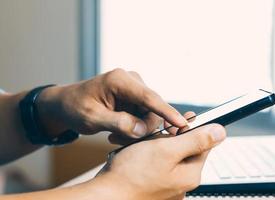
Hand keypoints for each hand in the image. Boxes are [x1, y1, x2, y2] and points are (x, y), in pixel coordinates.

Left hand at [36, 68, 186, 140]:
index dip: (167, 112)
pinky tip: (117, 131)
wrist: (65, 105)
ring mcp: (134, 90)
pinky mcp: (135, 98)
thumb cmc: (74, 107)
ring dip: (136, 130)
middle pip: (152, 109)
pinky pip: (143, 116)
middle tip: (120, 139)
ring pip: (149, 116)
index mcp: (120, 80)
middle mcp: (131, 81)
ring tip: (114, 136)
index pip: (149, 97)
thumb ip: (118, 123)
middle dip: (142, 128)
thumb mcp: (92, 118)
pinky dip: (133, 127)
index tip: (182, 124)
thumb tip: (142, 129)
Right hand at [94, 123, 225, 199]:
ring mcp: (167, 186)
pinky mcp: (154, 186)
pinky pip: (157, 165)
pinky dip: (149, 156)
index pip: (202, 144)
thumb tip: (220, 132)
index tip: (181, 119)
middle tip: (157, 132)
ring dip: (158, 144)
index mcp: (189, 174)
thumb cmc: (131, 175)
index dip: (192, 128)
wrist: (106, 195)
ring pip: (169, 155)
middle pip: (185, 149)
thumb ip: (196, 140)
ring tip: (143, 145)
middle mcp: (181, 183)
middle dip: (171, 136)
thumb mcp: (167, 150)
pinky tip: (138, 155)